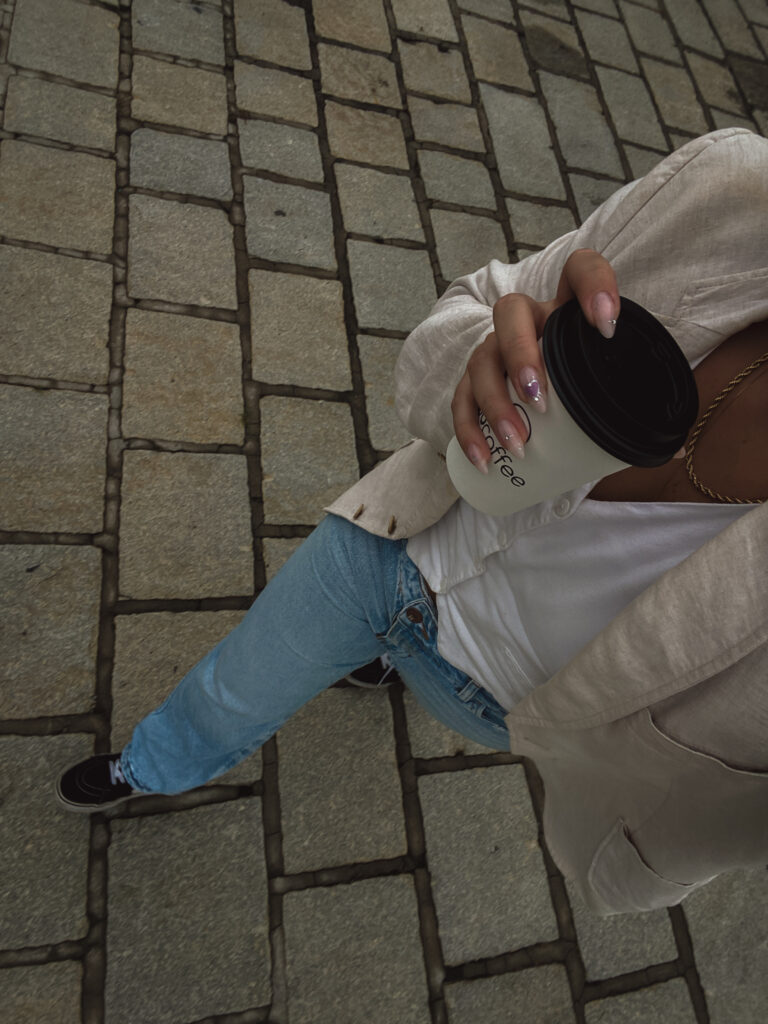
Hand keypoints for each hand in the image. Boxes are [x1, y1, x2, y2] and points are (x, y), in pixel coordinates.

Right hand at [451, 249, 619, 470]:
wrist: (545, 399)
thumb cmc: (585, 386)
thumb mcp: (610, 386)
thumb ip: (640, 410)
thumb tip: (678, 450)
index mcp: (567, 309)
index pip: (580, 269)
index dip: (594, 285)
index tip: (609, 326)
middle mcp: (527, 320)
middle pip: (511, 311)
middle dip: (520, 354)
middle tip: (539, 399)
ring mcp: (495, 348)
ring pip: (481, 360)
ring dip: (495, 403)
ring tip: (518, 443)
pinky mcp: (473, 382)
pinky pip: (461, 400)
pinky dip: (469, 432)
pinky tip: (483, 459)